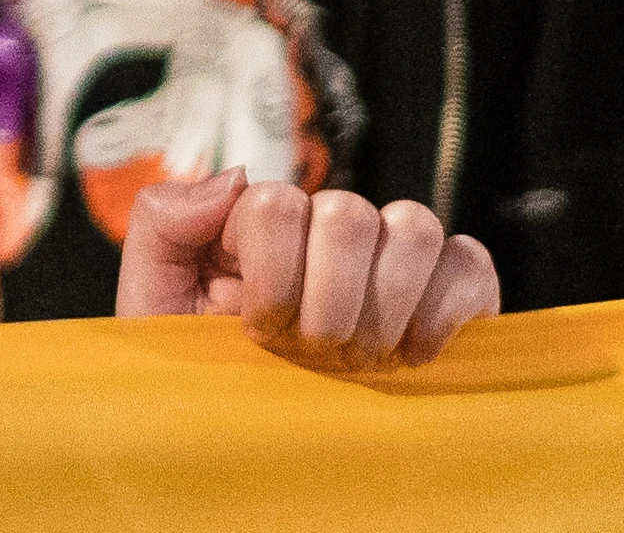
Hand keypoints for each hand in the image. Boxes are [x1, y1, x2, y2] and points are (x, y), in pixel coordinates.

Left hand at [119, 168, 495, 376]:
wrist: (257, 447)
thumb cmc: (207, 377)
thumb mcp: (154, 308)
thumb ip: (163, 225)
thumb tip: (236, 178)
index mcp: (261, 224)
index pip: (276, 205)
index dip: (271, 280)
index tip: (258, 333)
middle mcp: (329, 228)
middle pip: (347, 215)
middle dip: (327, 305)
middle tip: (312, 353)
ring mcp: (393, 253)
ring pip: (414, 227)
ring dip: (384, 309)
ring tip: (361, 360)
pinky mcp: (452, 287)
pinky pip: (468, 263)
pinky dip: (444, 310)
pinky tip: (413, 355)